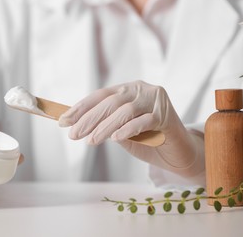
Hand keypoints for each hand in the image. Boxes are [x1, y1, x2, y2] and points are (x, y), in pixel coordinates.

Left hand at [58, 80, 203, 177]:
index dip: (81, 108)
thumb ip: (105, 125)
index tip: (64, 121)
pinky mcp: (167, 115)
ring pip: (125, 110)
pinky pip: (144, 121)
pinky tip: (115, 139)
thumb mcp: (120, 131)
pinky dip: (128, 129)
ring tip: (91, 141)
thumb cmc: (147, 140)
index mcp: (128, 90)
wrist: (178, 152)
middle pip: (111, 101)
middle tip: (73, 134)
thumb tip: (76, 125)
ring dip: (105, 126)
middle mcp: (141, 90)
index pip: (100, 95)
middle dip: (89, 118)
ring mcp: (155, 100)